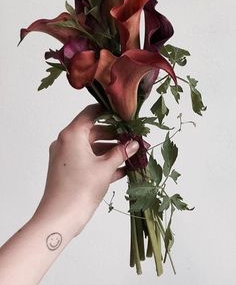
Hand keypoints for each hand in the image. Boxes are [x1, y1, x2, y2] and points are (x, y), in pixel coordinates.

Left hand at [34, 104, 138, 235]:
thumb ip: (121, 153)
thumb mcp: (105, 169)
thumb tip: (134, 144)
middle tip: (133, 140)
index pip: (91, 112)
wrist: (59, 219)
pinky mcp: (68, 169)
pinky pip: (88, 159)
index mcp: (72, 135)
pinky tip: (122, 169)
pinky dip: (102, 162)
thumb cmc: (79, 190)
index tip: (125, 115)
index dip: (109, 112)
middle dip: (115, 136)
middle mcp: (66, 142)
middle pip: (94, 131)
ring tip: (131, 156)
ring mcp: (66, 156)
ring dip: (111, 151)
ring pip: (92, 147)